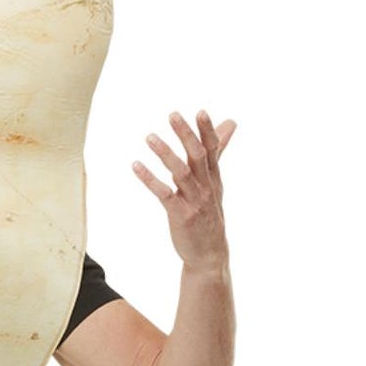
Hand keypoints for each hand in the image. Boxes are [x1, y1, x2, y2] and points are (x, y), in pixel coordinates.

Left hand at [132, 109, 234, 270]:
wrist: (210, 253)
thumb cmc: (209, 214)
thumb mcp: (215, 182)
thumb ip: (218, 151)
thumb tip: (229, 123)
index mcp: (214, 178)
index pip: (213, 149)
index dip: (207, 131)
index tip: (200, 111)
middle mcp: (206, 187)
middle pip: (197, 156)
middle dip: (186, 135)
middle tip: (173, 115)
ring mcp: (194, 201)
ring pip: (181, 173)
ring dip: (165, 154)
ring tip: (149, 137)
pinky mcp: (180, 215)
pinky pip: (164, 194)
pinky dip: (150, 179)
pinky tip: (136, 166)